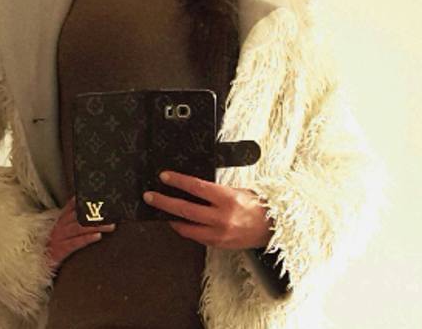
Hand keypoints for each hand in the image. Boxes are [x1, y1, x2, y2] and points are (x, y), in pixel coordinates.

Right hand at [46, 195, 115, 270]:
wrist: (37, 264)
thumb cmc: (51, 246)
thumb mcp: (60, 231)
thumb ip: (71, 221)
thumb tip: (82, 210)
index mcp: (61, 220)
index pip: (73, 206)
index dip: (85, 200)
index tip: (99, 196)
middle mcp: (60, 226)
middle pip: (80, 216)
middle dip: (96, 214)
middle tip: (111, 212)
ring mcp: (60, 237)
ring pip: (80, 228)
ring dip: (96, 226)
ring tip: (110, 225)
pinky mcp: (61, 249)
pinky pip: (75, 242)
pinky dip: (87, 239)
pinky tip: (98, 236)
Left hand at [143, 171, 272, 249]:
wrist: (272, 228)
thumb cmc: (255, 205)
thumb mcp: (236, 190)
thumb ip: (215, 190)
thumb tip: (191, 186)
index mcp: (228, 198)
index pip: (197, 188)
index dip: (178, 181)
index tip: (164, 176)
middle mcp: (222, 217)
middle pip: (185, 209)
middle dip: (165, 202)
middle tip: (150, 196)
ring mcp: (219, 233)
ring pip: (186, 226)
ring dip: (170, 217)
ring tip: (159, 209)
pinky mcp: (218, 244)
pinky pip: (195, 236)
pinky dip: (184, 228)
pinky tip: (176, 221)